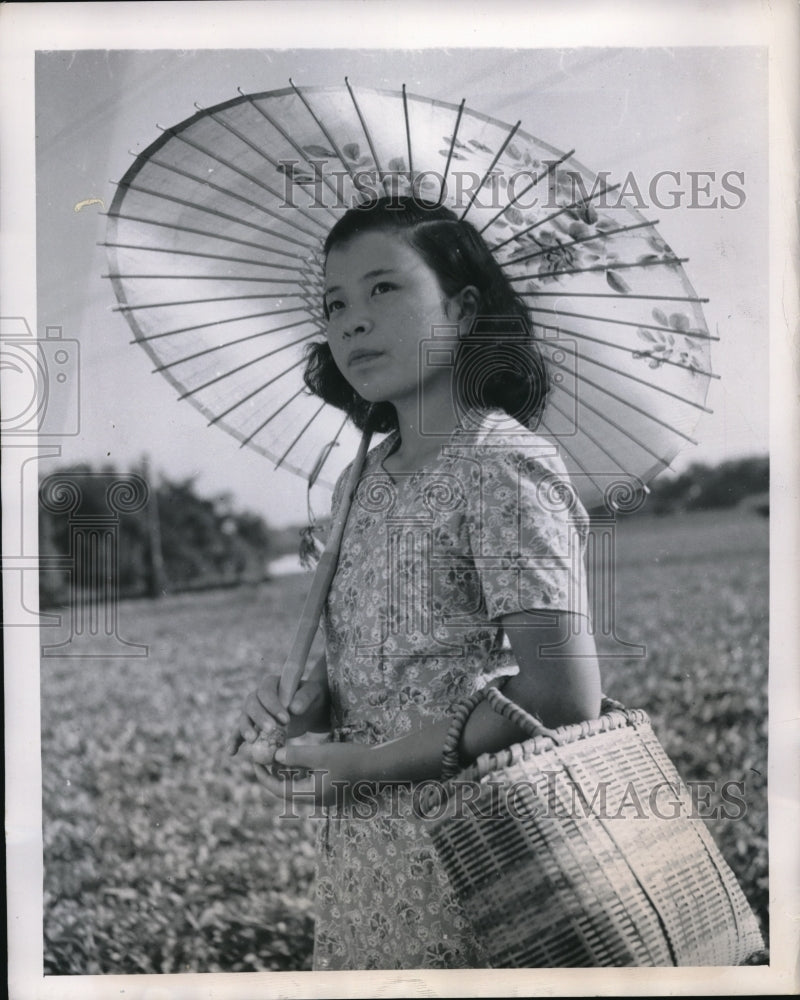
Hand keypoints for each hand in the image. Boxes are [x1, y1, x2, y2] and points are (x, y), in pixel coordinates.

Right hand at [227, 671, 328, 759]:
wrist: (309, 711)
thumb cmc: (312, 698)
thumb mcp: (314, 693)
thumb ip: (305, 697)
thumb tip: (293, 708)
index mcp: (272, 683)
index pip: (266, 691)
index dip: (273, 705)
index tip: (286, 719)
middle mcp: (258, 695)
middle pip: (252, 704)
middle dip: (260, 717)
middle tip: (271, 729)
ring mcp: (253, 712)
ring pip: (244, 718)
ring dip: (245, 728)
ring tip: (252, 740)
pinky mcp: (252, 727)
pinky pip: (239, 733)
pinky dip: (234, 741)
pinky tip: (231, 752)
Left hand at [252, 741, 373, 805]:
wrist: (381, 767)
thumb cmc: (351, 760)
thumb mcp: (321, 755)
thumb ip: (296, 756)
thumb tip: (274, 756)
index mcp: (311, 795)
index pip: (278, 789)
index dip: (263, 775)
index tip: (254, 760)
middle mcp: (315, 799)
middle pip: (285, 789)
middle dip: (272, 773)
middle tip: (262, 756)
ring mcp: (324, 795)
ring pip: (296, 785)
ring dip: (284, 771)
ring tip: (275, 753)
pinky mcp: (331, 787)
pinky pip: (307, 781)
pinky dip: (298, 770)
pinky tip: (296, 756)